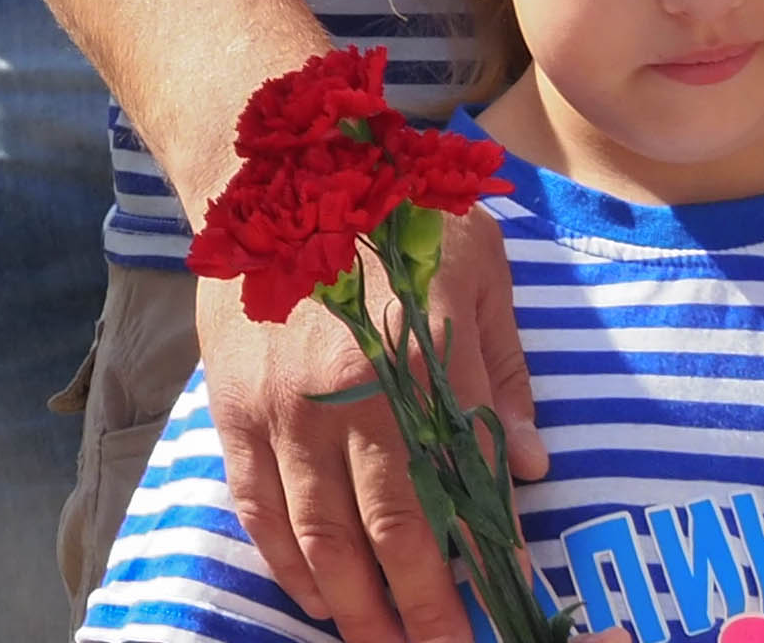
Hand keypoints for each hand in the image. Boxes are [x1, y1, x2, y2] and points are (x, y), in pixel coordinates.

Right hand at [190, 209, 541, 642]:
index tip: (509, 605)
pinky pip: (258, 507)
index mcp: (425, 358)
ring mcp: (284, 406)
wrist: (270, 166)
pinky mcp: (234, 407)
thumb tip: (529, 467)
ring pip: (320, 537)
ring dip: (354, 607)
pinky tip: (314, 598)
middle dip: (423, 612)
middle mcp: (353, 393)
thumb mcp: (479, 266)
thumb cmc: (391, 210)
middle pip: (391, 534)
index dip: (487, 559)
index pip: (465, 485)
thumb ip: (501, 371)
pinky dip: (285, 564)